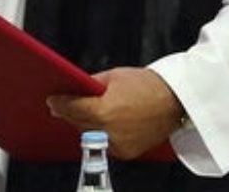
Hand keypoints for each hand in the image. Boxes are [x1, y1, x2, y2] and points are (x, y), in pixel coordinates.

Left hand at [46, 67, 184, 158]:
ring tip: (80, 112)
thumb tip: (73, 91)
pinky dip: (101, 133)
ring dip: (84, 124)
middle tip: (60, 105)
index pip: (72, 109)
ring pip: (90, 135)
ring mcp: (119, 144)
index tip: (52, 100)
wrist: (176, 100)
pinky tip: (101, 122)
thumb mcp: (114, 76)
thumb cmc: (147, 85)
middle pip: (78, 123)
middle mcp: (110, 131)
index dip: (59, 103)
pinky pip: (105, 143)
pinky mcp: (127, 152)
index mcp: (104, 111)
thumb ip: (90, 85)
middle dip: (68, 113)